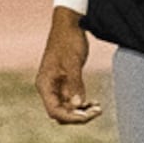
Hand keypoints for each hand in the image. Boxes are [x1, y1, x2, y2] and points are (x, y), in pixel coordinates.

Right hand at [37, 10, 102, 125]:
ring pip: (68, 108)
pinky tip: (95, 103)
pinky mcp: (65, 83)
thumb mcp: (73, 62)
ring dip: (82, 111)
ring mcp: (57, 86)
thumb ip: (75, 84)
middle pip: (61, 113)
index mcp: (45, 84)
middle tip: (98, 111)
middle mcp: (49, 88)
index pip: (54, 110)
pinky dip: (83, 104)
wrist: (69, 25)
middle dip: (78, 115)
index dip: (70, 117)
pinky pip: (72, 100)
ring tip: (98, 108)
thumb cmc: (68, 40)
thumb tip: (77, 105)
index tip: (87, 116)